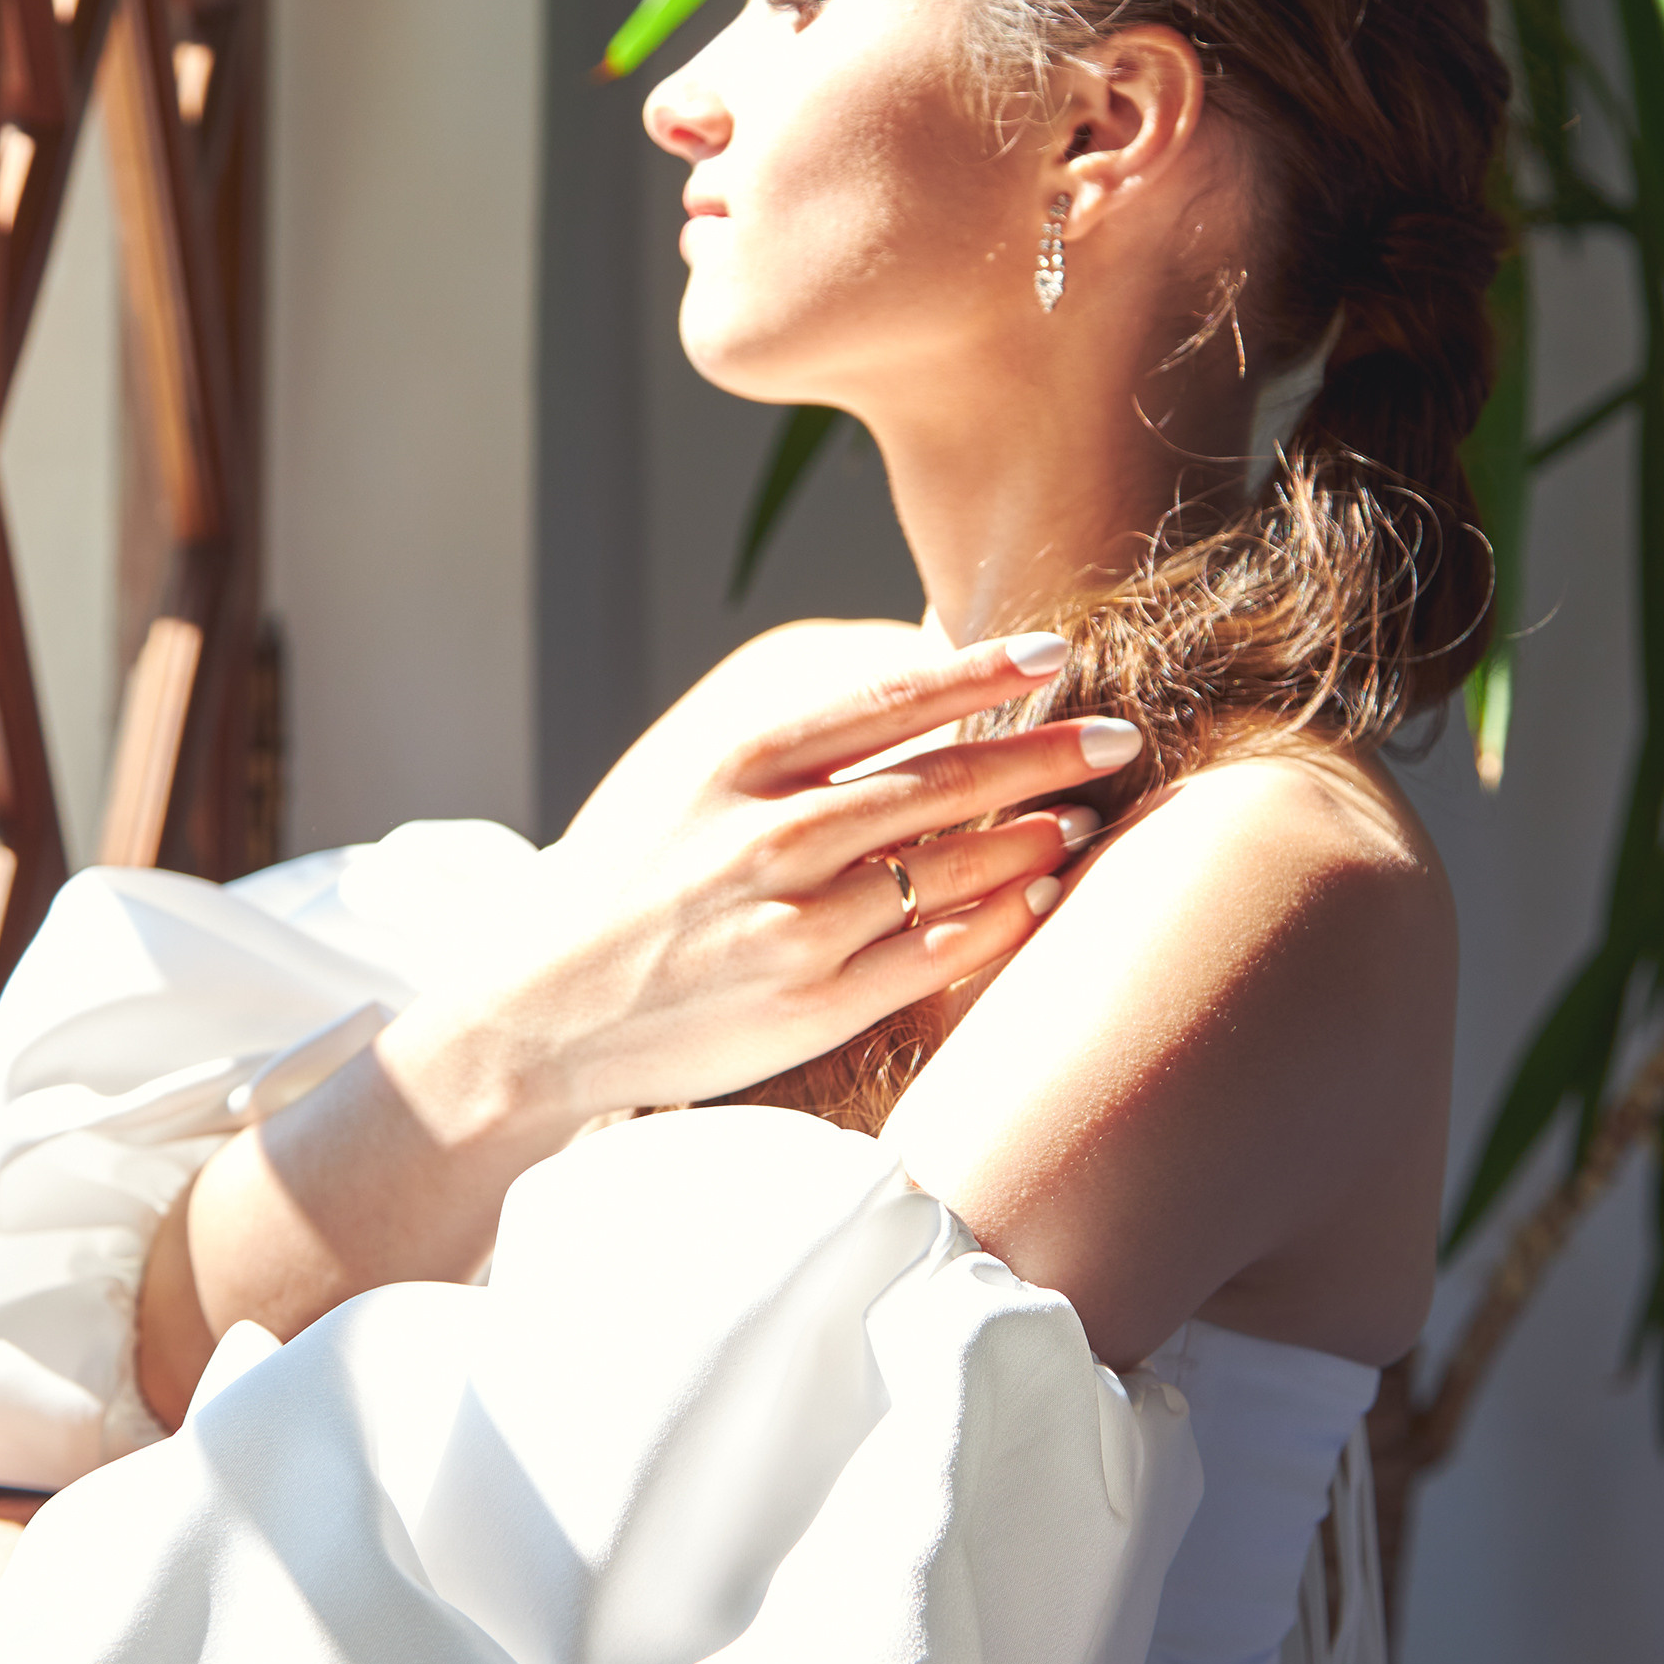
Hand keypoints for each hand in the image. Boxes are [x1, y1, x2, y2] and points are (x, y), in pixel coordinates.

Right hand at [408, 623, 1139, 1129]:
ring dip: (1034, 836)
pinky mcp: (814, 1004)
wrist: (544, 1015)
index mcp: (743, 768)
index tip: (1053, 648)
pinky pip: (935, 954)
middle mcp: (775, 837)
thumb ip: (794, 753)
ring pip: (951, 865)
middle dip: (1044, 753)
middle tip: (1120, 734)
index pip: (888, 701)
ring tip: (1087, 817)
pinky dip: (998, 921)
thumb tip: (905, 686)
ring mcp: (799, 923)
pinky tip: (1041, 898)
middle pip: (942, 779)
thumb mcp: (690, 791)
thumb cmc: (629, 894)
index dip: (981, 671)